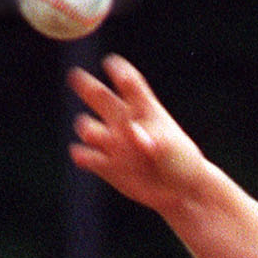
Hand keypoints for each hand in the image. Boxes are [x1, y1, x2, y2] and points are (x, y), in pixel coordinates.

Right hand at [68, 55, 206, 213]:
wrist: (181, 193)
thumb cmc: (182, 164)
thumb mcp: (173, 148)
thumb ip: (153, 138)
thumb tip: (133, 132)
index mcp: (144, 109)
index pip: (130, 85)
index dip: (119, 72)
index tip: (111, 64)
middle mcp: (124, 122)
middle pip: (100, 97)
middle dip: (86, 86)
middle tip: (75, 76)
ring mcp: (112, 143)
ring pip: (88, 128)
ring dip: (88, 129)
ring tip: (95, 136)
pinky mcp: (105, 166)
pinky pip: (86, 156)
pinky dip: (82, 155)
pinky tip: (83, 156)